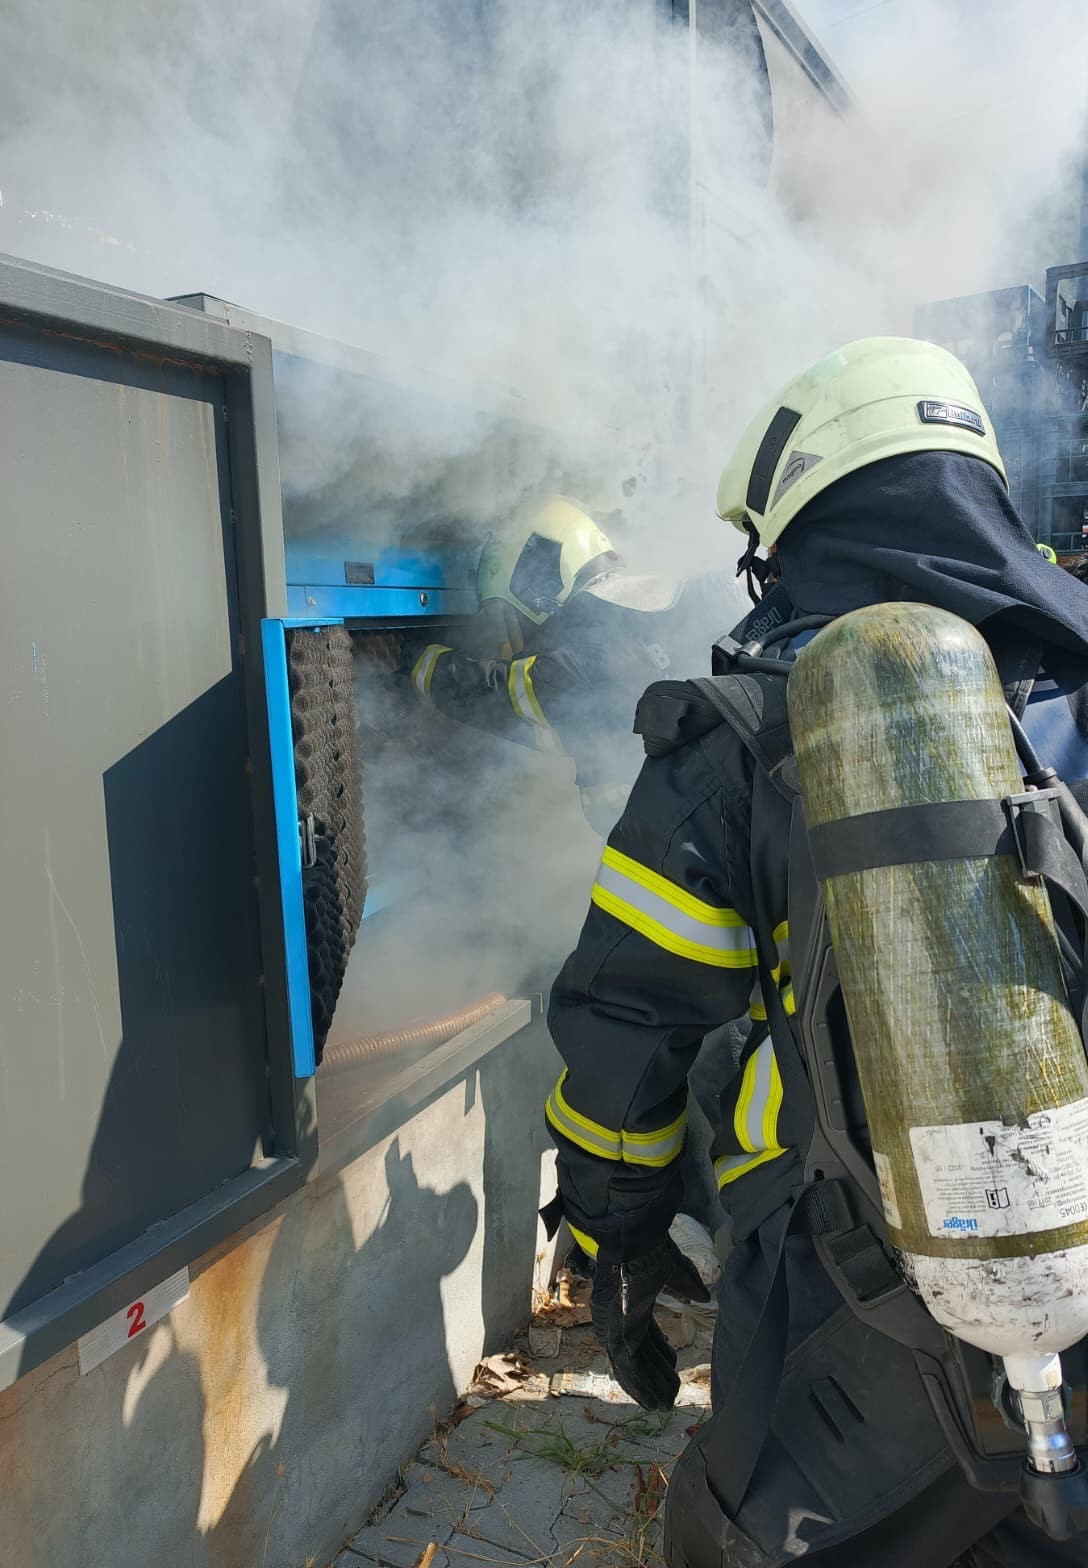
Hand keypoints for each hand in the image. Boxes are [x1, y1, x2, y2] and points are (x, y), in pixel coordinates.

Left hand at [590, 1237, 709, 1409]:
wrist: (634, 1244)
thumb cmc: (651, 1251)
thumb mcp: (676, 1271)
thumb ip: (689, 1284)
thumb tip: (705, 1296)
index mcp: (634, 1303)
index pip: (647, 1335)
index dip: (661, 1353)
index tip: (674, 1367)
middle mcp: (622, 1318)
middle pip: (641, 1354)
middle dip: (657, 1376)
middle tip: (672, 1395)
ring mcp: (616, 1327)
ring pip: (632, 1366)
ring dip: (648, 1387)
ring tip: (664, 1406)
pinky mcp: (613, 1335)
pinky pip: (625, 1368)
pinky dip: (637, 1387)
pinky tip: (650, 1402)